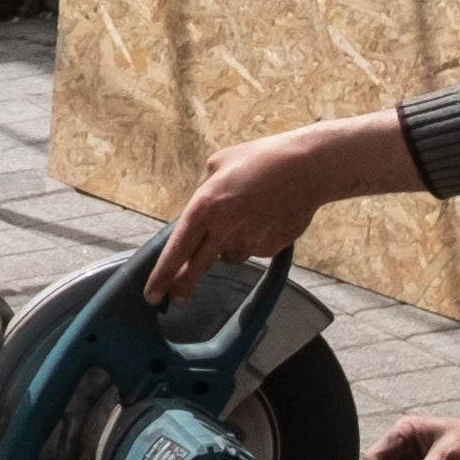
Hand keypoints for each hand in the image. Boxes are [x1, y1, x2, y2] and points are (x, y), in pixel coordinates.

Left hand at [146, 108, 417, 302]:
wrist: (307, 168)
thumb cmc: (259, 159)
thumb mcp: (217, 165)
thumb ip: (202, 192)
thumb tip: (199, 213)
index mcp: (205, 207)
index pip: (177, 250)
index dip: (162, 275)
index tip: (152, 295)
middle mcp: (224, 229)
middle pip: (198, 268)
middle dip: (183, 286)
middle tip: (174, 300)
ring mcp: (250, 241)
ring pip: (229, 255)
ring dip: (227, 245)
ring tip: (245, 215)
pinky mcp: (271, 248)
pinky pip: (253, 250)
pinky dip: (253, 239)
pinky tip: (264, 217)